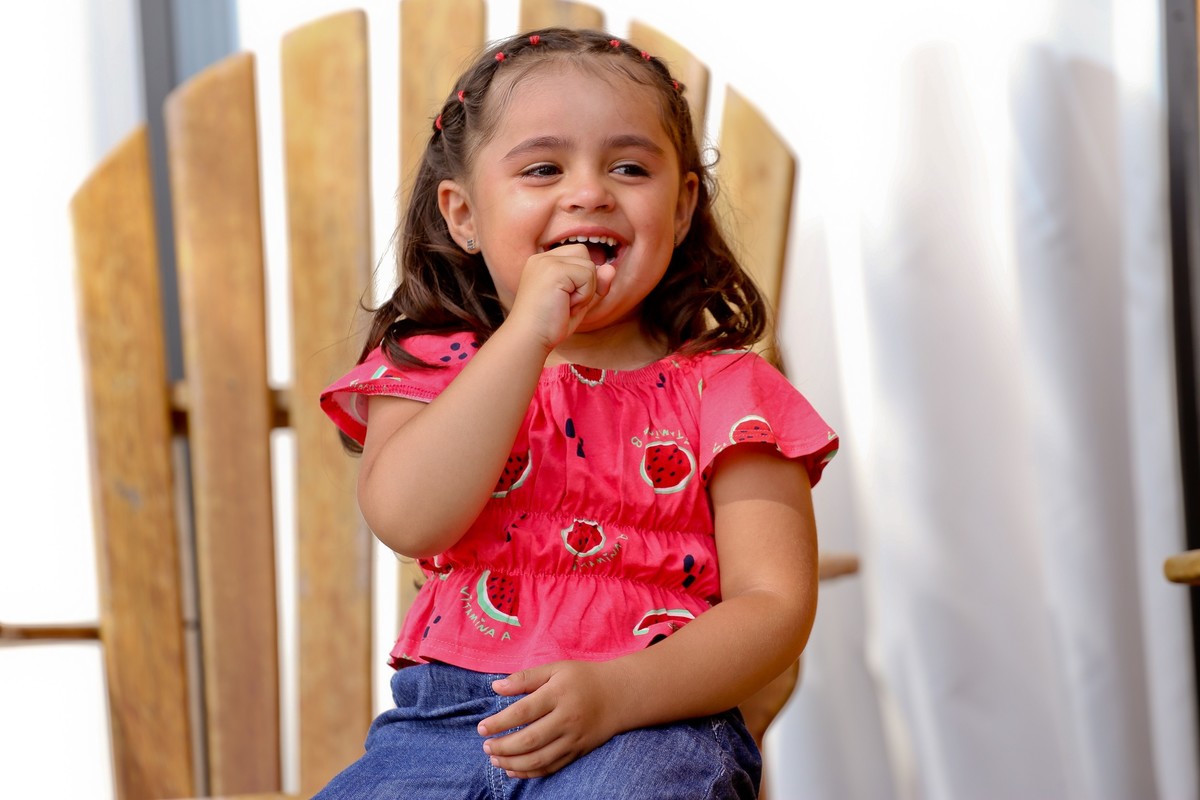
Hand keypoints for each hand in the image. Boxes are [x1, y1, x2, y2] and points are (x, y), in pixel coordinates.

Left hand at [477, 659, 622, 777]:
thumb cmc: (582, 678)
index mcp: (558, 694)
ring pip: (540, 758)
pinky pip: (552, 767)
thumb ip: (525, 678)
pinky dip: (530, 772)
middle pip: (530, 739)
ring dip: (513, 762)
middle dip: (503, 746)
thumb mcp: (555, 669)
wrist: (620, 695)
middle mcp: (567, 718)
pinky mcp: (578, 751)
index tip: (481, 727)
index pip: (523, 711)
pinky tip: (513, 770)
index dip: (499, 722)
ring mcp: (574, 738)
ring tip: (494, 759)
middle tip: (485, 746)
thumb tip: (495, 687)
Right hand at [505, 244, 615, 351]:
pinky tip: (565, 306)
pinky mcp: (554, 270)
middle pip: (584, 255)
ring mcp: (547, 262)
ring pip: (589, 266)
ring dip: (585, 291)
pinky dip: (583, 296)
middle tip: (566, 303)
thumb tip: (611, 268)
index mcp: (543, 262)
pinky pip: (588, 276)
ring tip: (564, 305)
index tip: (565, 300)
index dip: (583, 278)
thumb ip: (594, 284)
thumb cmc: (550, 325)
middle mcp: (543, 258)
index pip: (578, 255)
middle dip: (585, 282)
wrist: (529, 339)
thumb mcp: (578, 301)